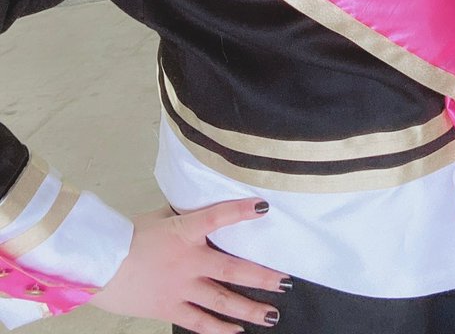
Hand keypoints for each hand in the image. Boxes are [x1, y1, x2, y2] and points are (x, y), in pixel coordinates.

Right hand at [93, 199, 287, 333]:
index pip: (219, 215)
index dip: (242, 210)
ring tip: (271, 314)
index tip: (265, 208)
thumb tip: (200, 205)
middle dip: (262, 276)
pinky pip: (199, 322)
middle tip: (285, 281)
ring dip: (248, 308)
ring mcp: (180, 287)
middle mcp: (188, 260)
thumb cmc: (126, 234)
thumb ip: (184, 217)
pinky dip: (218, 329)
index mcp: (185, 230)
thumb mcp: (160, 217)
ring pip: (222, 300)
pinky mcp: (169, 308)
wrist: (97, 263)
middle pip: (233, 269)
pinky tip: (236, 331)